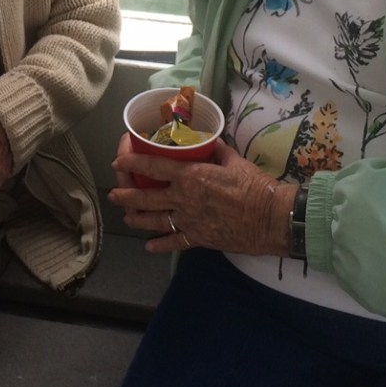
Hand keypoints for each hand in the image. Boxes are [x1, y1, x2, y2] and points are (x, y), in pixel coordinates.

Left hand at [109, 138, 292, 255]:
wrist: (271, 219)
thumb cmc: (255, 186)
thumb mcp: (234, 161)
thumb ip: (216, 150)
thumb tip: (209, 141)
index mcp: (191, 176)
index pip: (153, 167)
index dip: (132, 162)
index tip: (119, 161)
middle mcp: (184, 199)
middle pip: (145, 198)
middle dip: (125, 195)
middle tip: (115, 193)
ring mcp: (189, 221)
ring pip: (154, 221)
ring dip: (136, 218)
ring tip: (126, 216)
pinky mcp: (199, 239)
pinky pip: (174, 242)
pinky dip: (159, 244)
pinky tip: (149, 245)